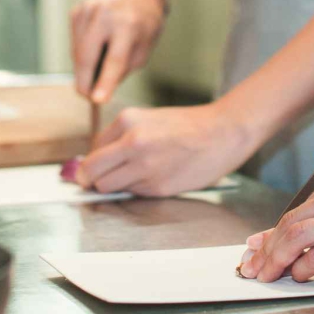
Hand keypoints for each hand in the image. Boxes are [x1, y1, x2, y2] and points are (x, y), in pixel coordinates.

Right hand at [70, 0, 167, 103]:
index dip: (105, 82)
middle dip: (84, 83)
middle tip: (88, 97)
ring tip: (98, 69)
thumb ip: (122, 70)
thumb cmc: (143, 24)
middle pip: (86, 57)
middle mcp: (105, 14)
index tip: (97, 101)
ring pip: (76, 53)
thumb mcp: (144, 50)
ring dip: (83, 69)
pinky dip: (81, 53)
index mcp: (128, 24)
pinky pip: (73, 43)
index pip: (114, 60)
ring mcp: (87, 10)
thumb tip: (97, 89)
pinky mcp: (76, 11)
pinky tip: (95, 49)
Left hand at [73, 102, 255, 196]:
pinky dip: (137, 190)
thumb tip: (97, 162)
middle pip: (91, 172)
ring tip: (134, 177)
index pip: (92, 151)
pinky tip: (154, 177)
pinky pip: (132, 193)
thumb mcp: (149, 119)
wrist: (222, 132)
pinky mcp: (157, 187)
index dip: (94, 162)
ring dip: (115, 186)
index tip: (98, 168)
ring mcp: (144, 167)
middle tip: (99, 181)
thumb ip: (122, 138)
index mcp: (127, 121)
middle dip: (93, 179)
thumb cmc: (187, 126)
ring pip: (108, 187)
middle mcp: (132, 143)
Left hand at [236, 163, 313, 282]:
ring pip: (297, 238)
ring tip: (267, 274)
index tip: (259, 244)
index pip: (299, 207)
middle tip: (253, 264)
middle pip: (291, 222)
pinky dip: (304, 269)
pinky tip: (300, 275)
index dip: (273, 231)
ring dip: (276, 259)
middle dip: (267, 247)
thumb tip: (310, 227)